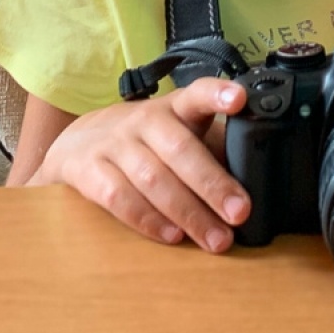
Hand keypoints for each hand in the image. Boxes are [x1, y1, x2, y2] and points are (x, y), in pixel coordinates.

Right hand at [35, 77, 250, 251]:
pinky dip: (147, 220)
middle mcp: (144, 120)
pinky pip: (119, 197)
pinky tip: (171, 236)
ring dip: (188, 213)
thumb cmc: (145, 143)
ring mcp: (114, 143)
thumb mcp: (176, 133)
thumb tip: (257, 186)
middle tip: (240, 213)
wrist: (77, 143)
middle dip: (213, 184)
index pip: (197, 93)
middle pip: (180, 149)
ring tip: (215, 239)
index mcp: (174, 108)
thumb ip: (211, 152)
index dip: (217, 94)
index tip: (240, 98)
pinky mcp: (88, 169)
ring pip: (153, 178)